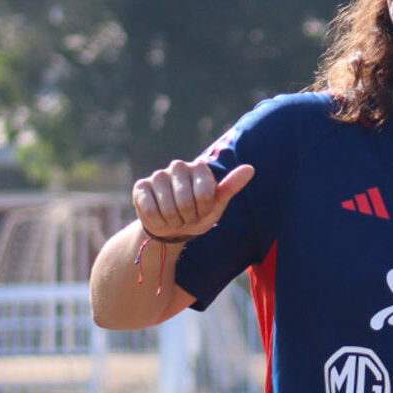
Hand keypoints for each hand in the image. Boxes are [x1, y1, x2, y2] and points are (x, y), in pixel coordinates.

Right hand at [133, 160, 253, 239]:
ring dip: (173, 221)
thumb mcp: (217, 204)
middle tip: (188, 216)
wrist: (172, 227)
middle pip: (185, 203)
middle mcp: (178, 166)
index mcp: (200, 167)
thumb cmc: (198, 213)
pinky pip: (150, 210)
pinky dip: (158, 222)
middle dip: (189, 217)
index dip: (204, 210)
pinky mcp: (141, 186)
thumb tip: (250, 169)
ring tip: (175, 217)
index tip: (203, 210)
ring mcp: (158, 175)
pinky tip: (160, 218)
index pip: (205, 195)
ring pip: (168, 208)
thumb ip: (231, 186)